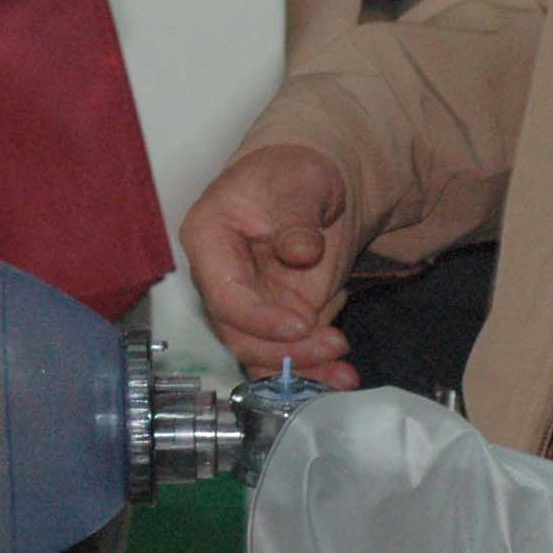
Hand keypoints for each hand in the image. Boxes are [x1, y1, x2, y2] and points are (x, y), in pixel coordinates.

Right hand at [179, 144, 359, 387]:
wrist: (306, 187)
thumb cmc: (291, 175)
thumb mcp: (299, 182)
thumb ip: (296, 216)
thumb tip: (299, 251)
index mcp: (209, 239)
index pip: (224, 294)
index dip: (259, 318)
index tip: (303, 322)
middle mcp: (219, 279)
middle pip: (237, 334)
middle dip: (285, 350)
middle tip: (334, 344)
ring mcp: (247, 302)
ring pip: (259, 353)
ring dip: (300, 369)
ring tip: (344, 372)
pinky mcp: (273, 319)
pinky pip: (282, 355)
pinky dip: (310, 372)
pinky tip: (341, 377)